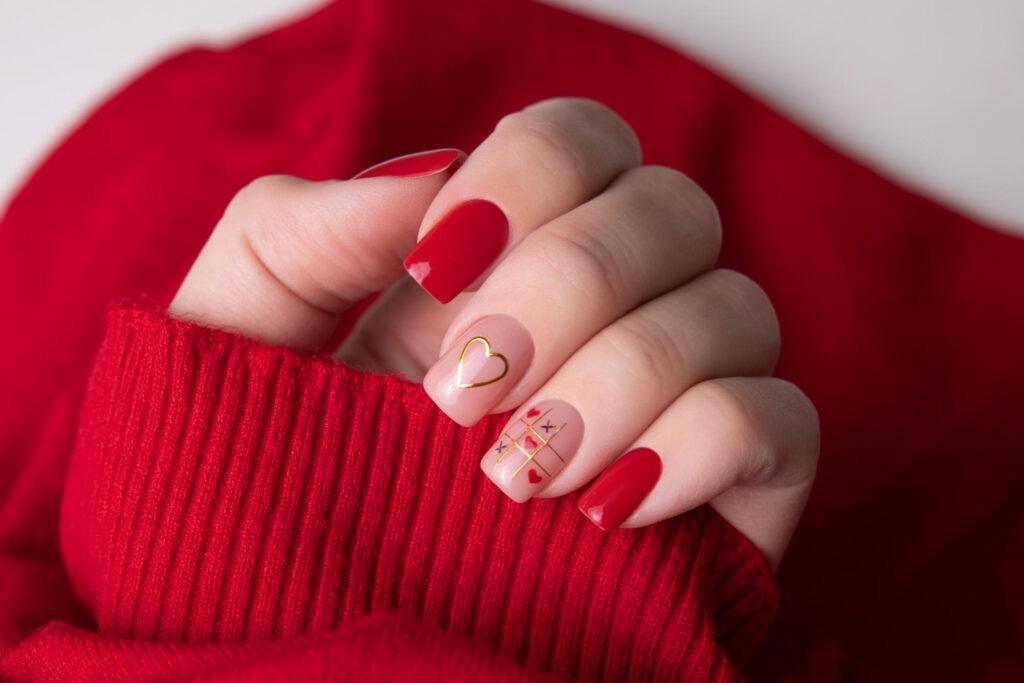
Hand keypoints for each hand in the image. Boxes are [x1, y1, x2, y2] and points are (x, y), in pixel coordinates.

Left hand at [171, 98, 818, 568]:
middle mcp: (599, 319)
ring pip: (738, 307)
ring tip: (514, 475)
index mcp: (498, 266)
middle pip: (672, 209)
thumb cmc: (260, 499)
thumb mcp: (236, 351)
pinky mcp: (725, 501)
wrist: (312, 652)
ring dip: (619, 378)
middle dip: (569, 286)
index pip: (582, 144)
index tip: (437, 267)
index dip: (529, 176)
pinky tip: (605, 509)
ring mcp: (671, 405)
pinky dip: (702, 441)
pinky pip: (783, 421)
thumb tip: (431, 178)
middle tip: (462, 391)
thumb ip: (297, 236)